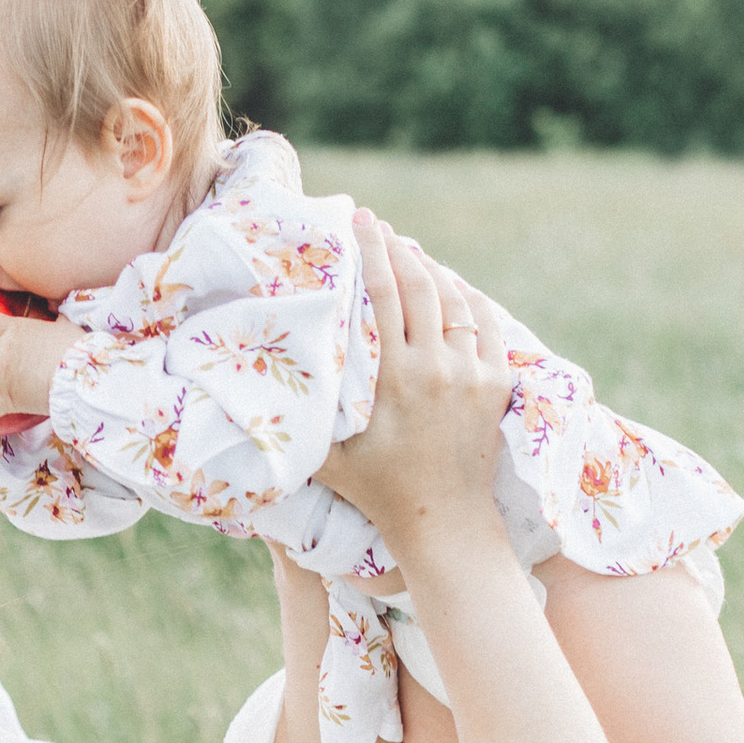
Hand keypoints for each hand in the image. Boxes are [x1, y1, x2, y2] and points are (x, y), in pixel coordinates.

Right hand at [320, 215, 509, 565]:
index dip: (371, 252)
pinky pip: (486, 323)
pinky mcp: (496, 383)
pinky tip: (451, 285)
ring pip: (455, 299)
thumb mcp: (327, 457)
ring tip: (410, 250)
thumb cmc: (377, 491)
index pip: (384, 295)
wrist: (444, 522)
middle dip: (399, 248)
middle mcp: (438, 368)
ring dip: (432, 269)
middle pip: (420, 285)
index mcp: (397, 379)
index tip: (361, 220)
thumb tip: (247, 393)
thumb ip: (297, 421)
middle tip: (380, 227)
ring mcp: (473, 374)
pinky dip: (468, 297)